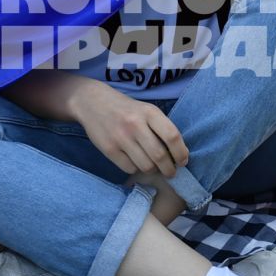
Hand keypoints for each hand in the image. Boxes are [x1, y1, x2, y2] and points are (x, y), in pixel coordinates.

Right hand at [70, 80, 188, 177]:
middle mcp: (135, 125)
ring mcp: (121, 138)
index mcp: (149, 113)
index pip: (172, 136)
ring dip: (153, 170)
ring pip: (146, 166)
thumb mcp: (146, 110)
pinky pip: (130, 168)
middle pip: (160, 156)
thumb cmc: (126, 109)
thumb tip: (179, 154)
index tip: (183, 161)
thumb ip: (161, 128)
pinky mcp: (109, 149)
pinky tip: (136, 162)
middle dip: (169, 169)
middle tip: (171, 172)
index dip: (181, 153)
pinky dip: (136, 169)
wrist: (92, 103)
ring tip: (153, 167)